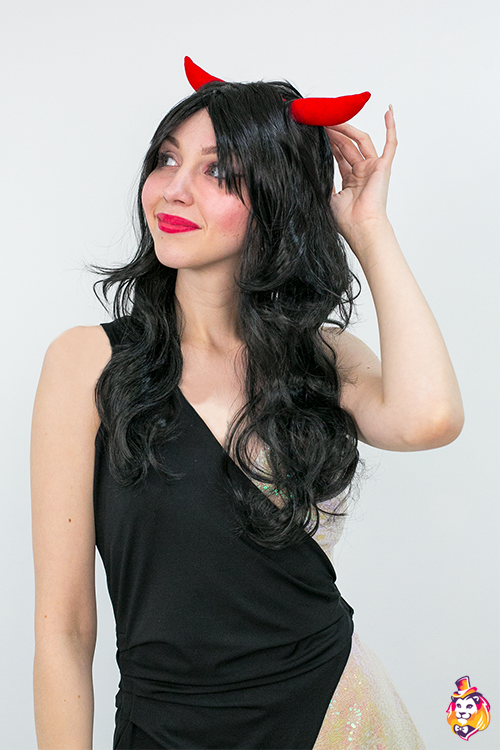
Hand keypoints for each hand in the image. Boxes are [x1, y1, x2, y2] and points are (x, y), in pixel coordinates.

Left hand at [326, 107, 396, 253]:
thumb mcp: (327, 198)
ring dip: (347, 128)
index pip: (339, 155)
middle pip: (347, 145)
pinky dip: (391, 127)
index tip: (316, 131)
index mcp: (350, 181)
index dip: (328, 142)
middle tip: (321, 120)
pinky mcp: (383, 167)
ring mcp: (373, 168)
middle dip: (334, 133)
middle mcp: (362, 173)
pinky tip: (388, 111)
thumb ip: (323, 182)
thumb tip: (310, 171)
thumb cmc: (346, 220)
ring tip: (334, 117)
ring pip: (361, 140)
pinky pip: (390, 144)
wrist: (360, 227)